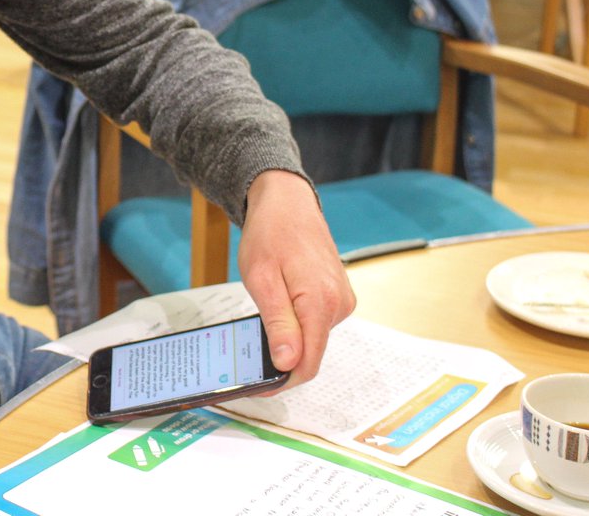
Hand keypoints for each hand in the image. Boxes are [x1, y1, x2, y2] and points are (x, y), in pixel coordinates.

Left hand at [237, 170, 354, 390]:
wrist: (287, 202)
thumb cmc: (270, 234)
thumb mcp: (262, 279)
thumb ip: (278, 323)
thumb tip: (289, 364)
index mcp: (321, 303)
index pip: (308, 363)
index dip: (282, 381)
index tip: (256, 387)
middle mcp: (339, 304)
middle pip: (311, 353)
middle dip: (281, 361)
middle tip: (247, 358)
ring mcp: (341, 300)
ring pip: (312, 339)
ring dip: (287, 341)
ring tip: (258, 329)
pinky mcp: (337, 296)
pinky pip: (315, 323)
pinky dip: (295, 326)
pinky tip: (275, 313)